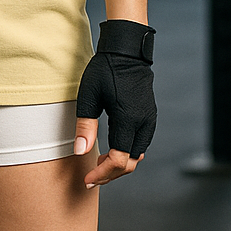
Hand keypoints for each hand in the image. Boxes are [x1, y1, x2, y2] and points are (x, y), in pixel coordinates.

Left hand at [74, 19, 155, 187]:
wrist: (126, 51)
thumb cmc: (105, 70)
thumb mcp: (89, 96)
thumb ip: (85, 126)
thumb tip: (80, 152)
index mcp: (128, 119)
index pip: (119, 161)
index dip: (103, 174)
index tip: (88, 179)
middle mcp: (143, 123)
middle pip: (131, 163)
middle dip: (111, 174)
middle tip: (92, 176)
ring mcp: (149, 120)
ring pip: (138, 155)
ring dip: (120, 164)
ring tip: (100, 162)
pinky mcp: (150, 116)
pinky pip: (141, 143)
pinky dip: (127, 152)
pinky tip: (112, 148)